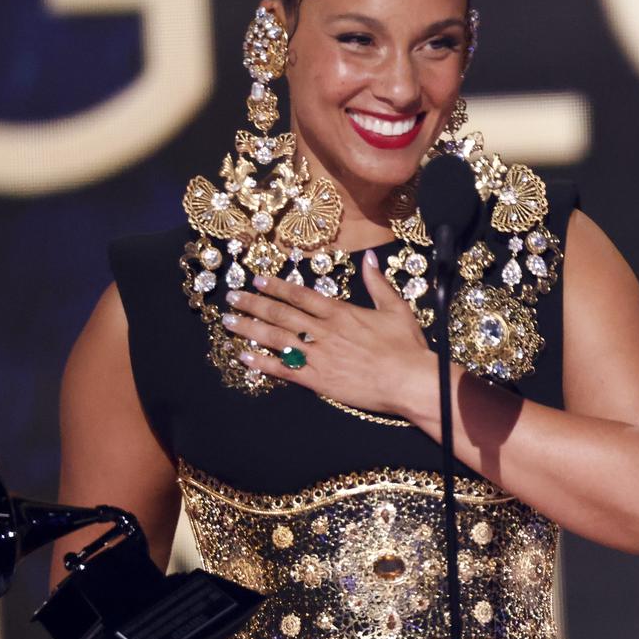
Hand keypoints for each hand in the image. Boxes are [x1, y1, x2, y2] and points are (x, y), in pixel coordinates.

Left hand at [221, 254, 434, 420]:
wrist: (410, 381)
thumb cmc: (407, 346)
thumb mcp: (396, 308)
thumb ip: (378, 283)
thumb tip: (370, 257)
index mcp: (341, 313)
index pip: (300, 296)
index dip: (276, 287)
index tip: (257, 280)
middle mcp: (324, 331)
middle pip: (281, 314)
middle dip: (253, 305)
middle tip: (232, 298)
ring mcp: (318, 356)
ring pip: (276, 339)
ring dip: (249, 329)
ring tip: (228, 322)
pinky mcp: (318, 380)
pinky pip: (284, 370)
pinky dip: (262, 363)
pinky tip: (244, 357)